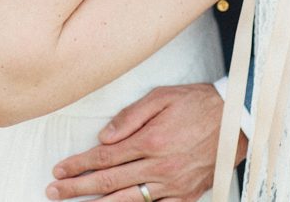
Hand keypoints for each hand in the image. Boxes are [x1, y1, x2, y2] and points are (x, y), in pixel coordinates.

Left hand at [46, 84, 246, 200]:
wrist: (236, 121)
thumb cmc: (196, 104)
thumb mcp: (161, 98)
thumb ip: (130, 117)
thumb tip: (103, 137)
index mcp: (149, 141)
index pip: (103, 158)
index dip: (78, 165)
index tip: (58, 170)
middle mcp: (158, 167)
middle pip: (108, 183)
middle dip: (77, 189)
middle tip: (53, 192)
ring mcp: (172, 186)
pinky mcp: (186, 197)